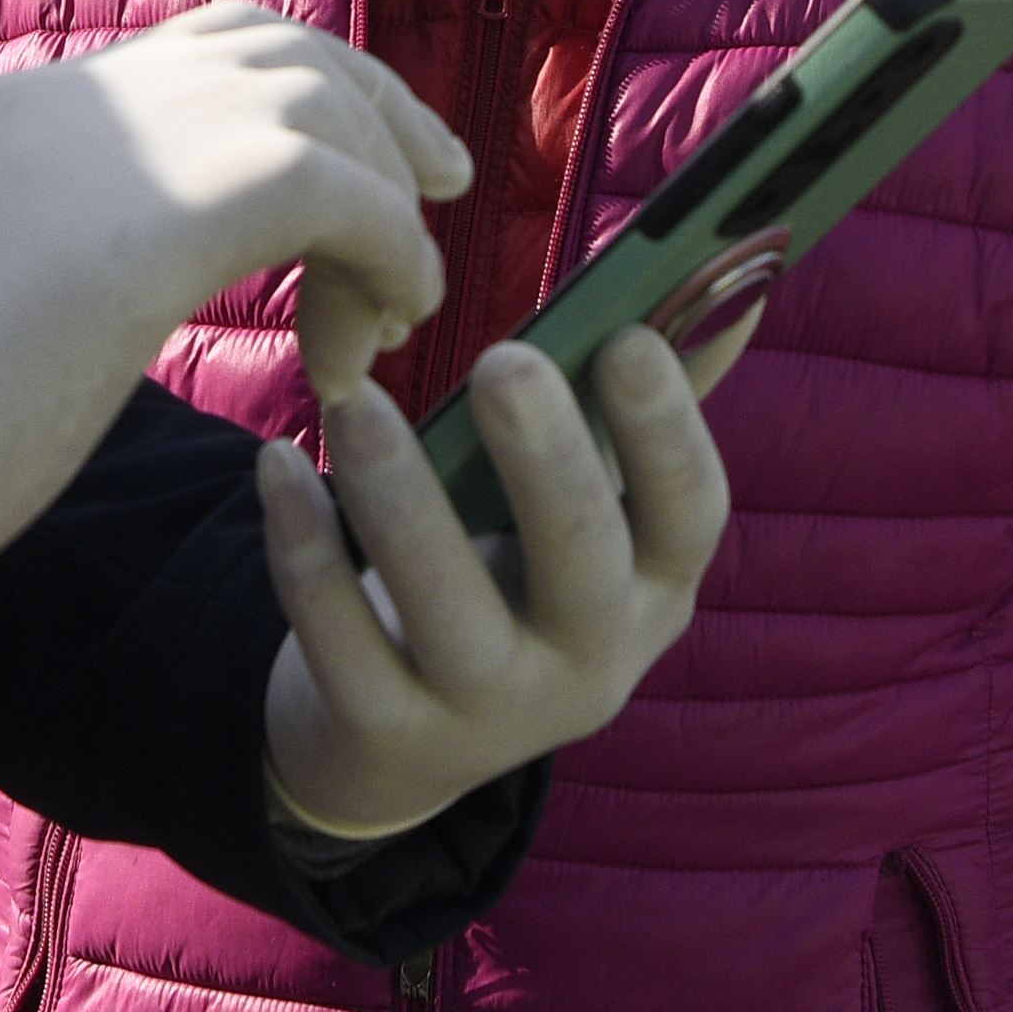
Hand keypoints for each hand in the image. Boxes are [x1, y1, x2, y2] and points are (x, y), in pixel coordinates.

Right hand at [0, 3, 470, 642]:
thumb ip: (40, 276)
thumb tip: (83, 309)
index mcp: (21, 124)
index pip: (196, 56)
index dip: (299, 104)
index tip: (362, 181)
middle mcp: (70, 104)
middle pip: (276, 43)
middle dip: (375, 111)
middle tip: (437, 193)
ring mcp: (110, 143)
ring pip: (317, 96)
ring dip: (384, 192)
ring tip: (402, 301)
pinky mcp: (159, 213)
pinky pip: (337, 186)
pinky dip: (387, 247)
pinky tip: (383, 328)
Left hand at [253, 328, 730, 839]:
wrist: (404, 740)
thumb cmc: (512, 574)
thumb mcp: (591, 510)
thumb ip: (648, 403)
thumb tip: (734, 272)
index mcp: (654, 588)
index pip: (690, 515)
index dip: (668, 431)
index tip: (628, 338)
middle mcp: (590, 663)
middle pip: (581, 566)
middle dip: (546, 462)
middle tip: (503, 360)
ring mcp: (488, 714)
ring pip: (448, 610)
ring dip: (401, 497)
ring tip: (355, 403)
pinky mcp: (387, 735)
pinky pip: (341, 640)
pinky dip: (306, 551)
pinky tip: (277, 465)